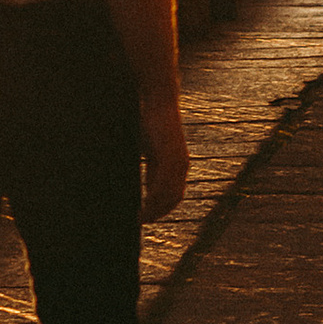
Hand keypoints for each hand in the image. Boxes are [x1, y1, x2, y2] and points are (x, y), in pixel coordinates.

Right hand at [139, 88, 188, 217]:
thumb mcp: (151, 151)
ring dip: (155, 208)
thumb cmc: (151, 124)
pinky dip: (155, 195)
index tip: (147, 217)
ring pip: (169, 193)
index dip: (161, 208)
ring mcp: (178, 160)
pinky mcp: (171, 155)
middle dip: (158, 212)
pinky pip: (164, 181)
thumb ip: (152, 168)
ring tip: (140, 217)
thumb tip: (146, 188)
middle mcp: (181, 165)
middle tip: (140, 221)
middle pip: (173, 198)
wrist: (159, 102)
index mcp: (177, 165)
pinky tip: (145, 202)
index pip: (173, 195)